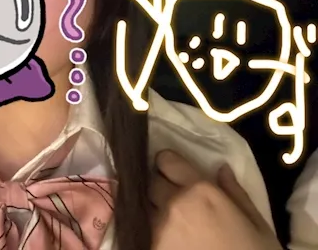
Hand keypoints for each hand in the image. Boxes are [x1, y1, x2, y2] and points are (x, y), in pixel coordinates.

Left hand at [150, 150, 281, 249]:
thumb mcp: (257, 225)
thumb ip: (235, 193)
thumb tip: (221, 169)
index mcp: (201, 191)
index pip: (166, 161)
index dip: (168, 164)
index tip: (174, 171)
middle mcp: (173, 204)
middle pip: (152, 183)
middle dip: (161, 187)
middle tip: (176, 200)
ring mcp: (158, 228)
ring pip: (146, 208)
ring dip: (156, 211)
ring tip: (173, 223)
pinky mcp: (151, 248)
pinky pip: (145, 232)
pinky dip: (153, 233)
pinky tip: (169, 240)